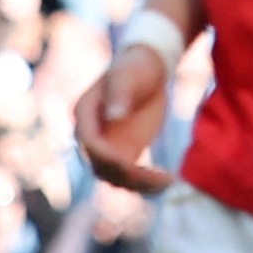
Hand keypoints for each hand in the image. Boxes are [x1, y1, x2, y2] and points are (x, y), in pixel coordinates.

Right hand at [77, 44, 173, 193]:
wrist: (147, 69)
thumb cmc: (137, 67)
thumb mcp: (129, 76)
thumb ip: (121, 93)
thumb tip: (114, 116)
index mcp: (84, 113)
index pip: (88, 143)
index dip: (106, 157)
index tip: (131, 165)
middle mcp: (90, 134)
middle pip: (100, 166)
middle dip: (127, 176)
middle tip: (159, 178)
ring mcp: (106, 145)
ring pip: (114, 177)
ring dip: (138, 185)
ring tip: (167, 182)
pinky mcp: (123, 152)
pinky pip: (129, 176)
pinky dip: (145, 183)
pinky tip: (167, 181)